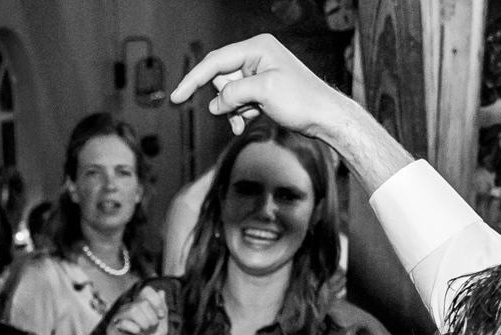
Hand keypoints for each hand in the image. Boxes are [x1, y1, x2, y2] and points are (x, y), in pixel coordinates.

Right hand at [106, 285, 169, 334]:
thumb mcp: (162, 329)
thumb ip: (162, 310)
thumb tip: (161, 291)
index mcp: (142, 308)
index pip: (147, 291)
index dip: (155, 301)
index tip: (160, 316)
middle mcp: (130, 309)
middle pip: (142, 302)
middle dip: (151, 319)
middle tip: (150, 331)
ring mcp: (120, 317)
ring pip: (133, 309)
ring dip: (143, 324)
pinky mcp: (112, 326)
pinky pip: (124, 321)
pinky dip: (134, 330)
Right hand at [171, 34, 351, 138]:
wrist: (323, 116)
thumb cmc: (303, 99)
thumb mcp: (265, 92)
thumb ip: (235, 94)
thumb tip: (216, 103)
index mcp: (257, 48)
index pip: (215, 62)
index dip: (194, 80)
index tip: (177, 97)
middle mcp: (255, 57)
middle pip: (220, 78)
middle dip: (223, 99)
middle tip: (237, 112)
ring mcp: (257, 74)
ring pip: (227, 93)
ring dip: (232, 110)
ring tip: (246, 118)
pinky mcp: (260, 89)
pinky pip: (237, 102)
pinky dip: (238, 114)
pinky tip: (246, 121)